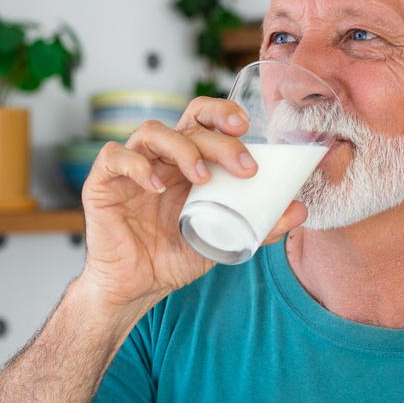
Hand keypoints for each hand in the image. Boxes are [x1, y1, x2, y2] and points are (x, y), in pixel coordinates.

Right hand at [78, 96, 307, 313]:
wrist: (135, 288)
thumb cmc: (173, 258)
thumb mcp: (223, 240)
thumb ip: (260, 226)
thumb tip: (300, 210)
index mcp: (186, 162)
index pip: (203, 120)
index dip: (223, 114)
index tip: (247, 128)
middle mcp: (160, 158)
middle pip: (187, 123)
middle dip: (219, 139)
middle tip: (243, 166)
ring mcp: (131, 168)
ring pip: (152, 132)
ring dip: (183, 148)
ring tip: (202, 178)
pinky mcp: (102, 183)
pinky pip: (114, 157)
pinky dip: (136, 166)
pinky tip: (156, 187)